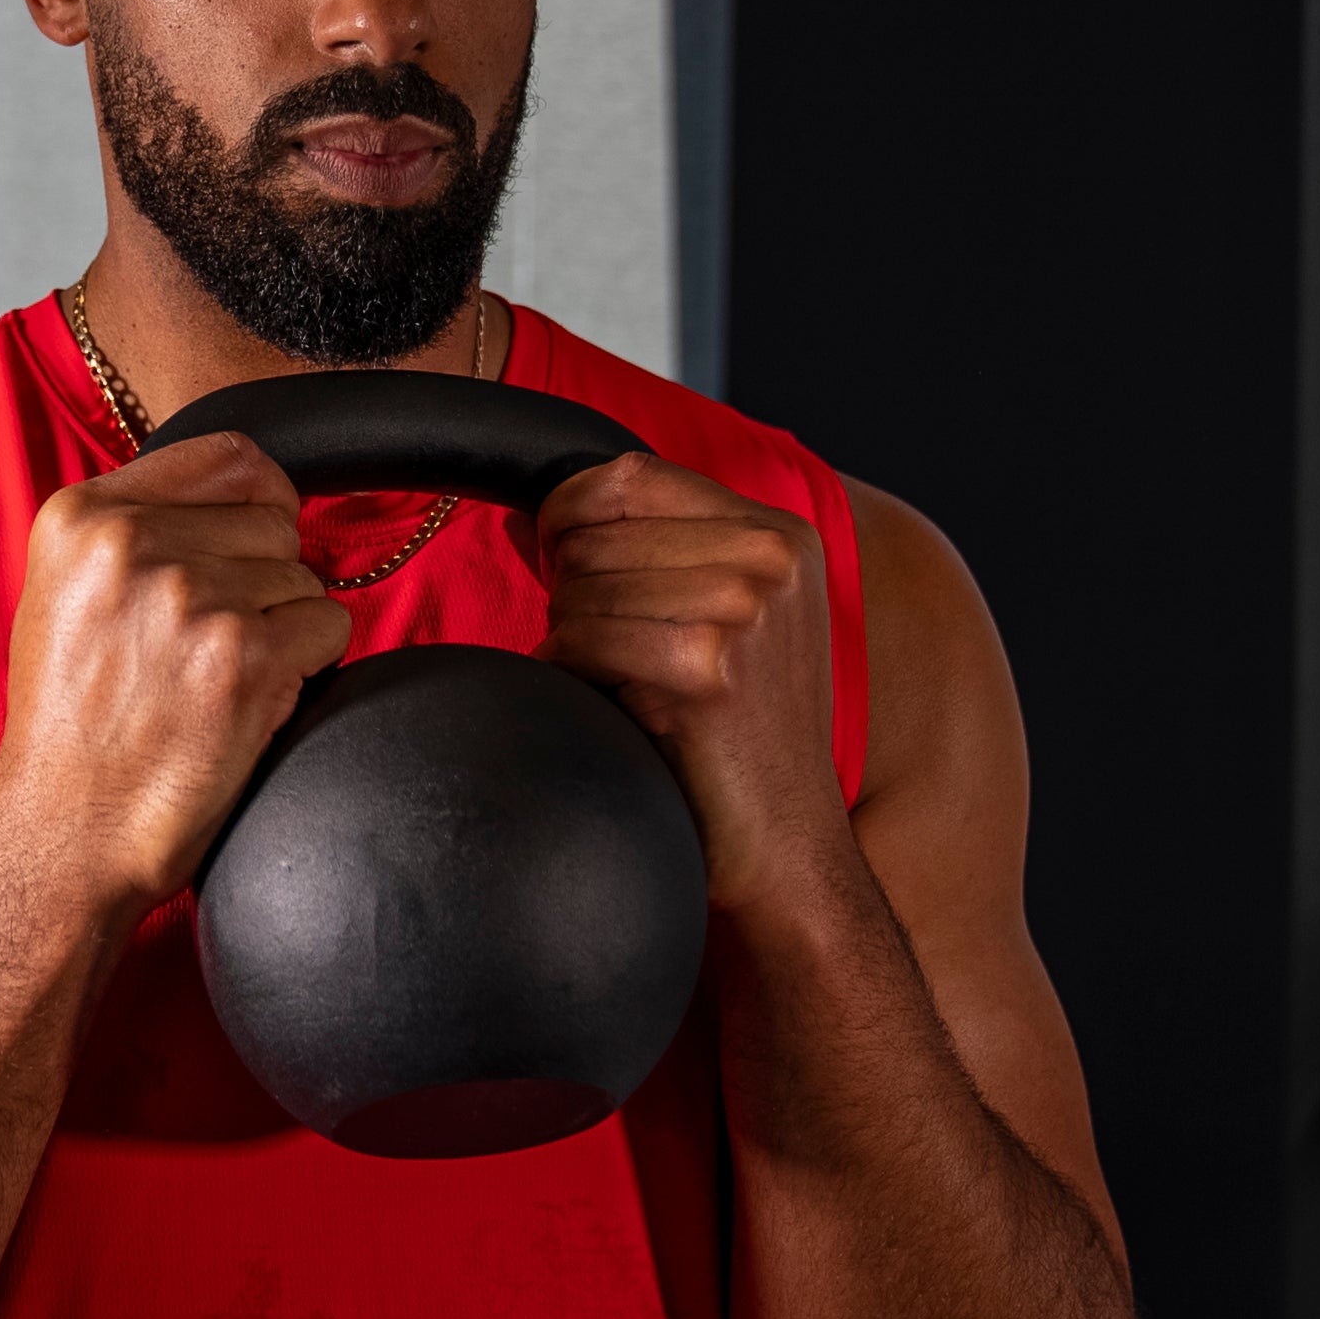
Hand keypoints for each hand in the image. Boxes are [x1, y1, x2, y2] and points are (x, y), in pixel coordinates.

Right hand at [0, 435, 352, 913]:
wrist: (64, 834)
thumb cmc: (72, 724)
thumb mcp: (65, 593)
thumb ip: (135, 529)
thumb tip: (242, 491)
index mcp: (82, 517)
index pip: (229, 455)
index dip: (261, 499)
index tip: (255, 540)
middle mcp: (132, 545)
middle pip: (274, 520)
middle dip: (266, 577)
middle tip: (211, 643)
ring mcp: (191, 598)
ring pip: (305, 577)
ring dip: (283, 628)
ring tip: (217, 680)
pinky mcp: (245, 658)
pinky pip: (330, 627)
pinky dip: (307, 666)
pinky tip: (250, 701)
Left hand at [535, 454, 846, 914]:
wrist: (789, 844)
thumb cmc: (744, 737)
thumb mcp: (724, 619)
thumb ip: (646, 552)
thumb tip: (530, 515)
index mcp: (780, 535)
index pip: (633, 474)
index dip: (570, 508)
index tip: (554, 552)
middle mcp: (768, 560)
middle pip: (597, 533)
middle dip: (572, 590)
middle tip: (607, 651)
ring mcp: (742, 612)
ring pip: (580, 588)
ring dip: (573, 639)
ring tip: (622, 686)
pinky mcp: (705, 670)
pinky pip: (582, 642)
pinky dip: (573, 676)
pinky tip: (617, 710)